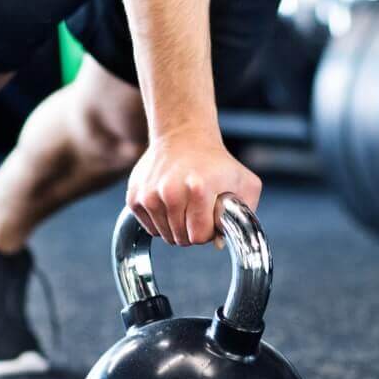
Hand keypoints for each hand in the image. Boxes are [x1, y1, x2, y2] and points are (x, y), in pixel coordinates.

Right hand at [127, 128, 261, 245]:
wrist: (183, 136)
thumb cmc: (216, 162)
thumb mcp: (244, 183)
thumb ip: (244, 215)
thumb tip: (219, 243)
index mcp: (199, 188)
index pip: (199, 236)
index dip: (208, 231)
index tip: (210, 216)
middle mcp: (170, 192)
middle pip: (181, 238)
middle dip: (192, 230)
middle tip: (198, 209)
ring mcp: (149, 194)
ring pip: (165, 236)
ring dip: (177, 227)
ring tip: (185, 204)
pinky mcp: (135, 197)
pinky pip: (150, 228)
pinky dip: (161, 222)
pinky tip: (170, 202)